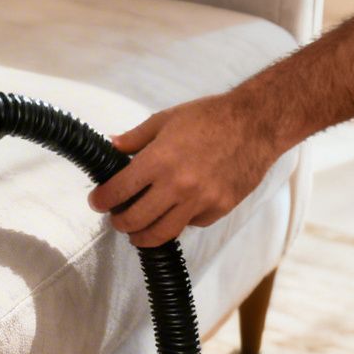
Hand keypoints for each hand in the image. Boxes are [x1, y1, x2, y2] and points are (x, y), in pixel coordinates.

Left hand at [87, 93, 283, 247]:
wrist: (256, 123)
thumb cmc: (210, 117)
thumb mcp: (166, 119)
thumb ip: (136, 138)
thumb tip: (112, 145)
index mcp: (159, 160)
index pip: (118, 191)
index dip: (101, 200)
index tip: (96, 202)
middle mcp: (178, 185)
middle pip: (135, 221)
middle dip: (119, 223)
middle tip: (116, 219)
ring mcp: (201, 201)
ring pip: (162, 234)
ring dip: (143, 236)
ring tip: (137, 231)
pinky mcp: (219, 209)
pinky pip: (191, 224)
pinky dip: (179, 221)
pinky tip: (175, 211)